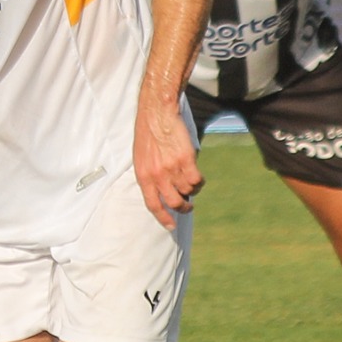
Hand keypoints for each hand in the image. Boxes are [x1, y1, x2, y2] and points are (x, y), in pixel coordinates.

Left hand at [133, 95, 203, 227]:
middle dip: (183, 208)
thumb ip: (149, 177)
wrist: (156, 114)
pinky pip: (197, 180)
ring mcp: (172, 169)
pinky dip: (200, 182)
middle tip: (188, 207)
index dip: (163, 218)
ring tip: (190, 181)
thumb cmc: (148, 135)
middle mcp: (157, 176)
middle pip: (173, 203)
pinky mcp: (186, 160)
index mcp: (143, 177)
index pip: (152, 205)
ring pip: (188, 191)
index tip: (171, 227)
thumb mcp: (141, 159)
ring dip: (192, 190)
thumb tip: (161, 192)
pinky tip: (198, 177)